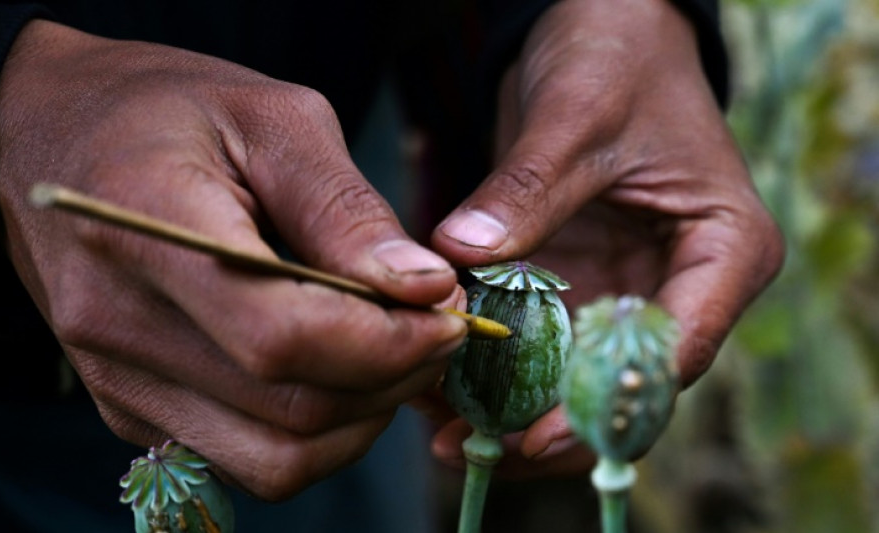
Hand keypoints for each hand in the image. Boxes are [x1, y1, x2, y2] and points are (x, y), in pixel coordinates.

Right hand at [0, 20, 466, 499]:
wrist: (50, 140)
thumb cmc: (170, 114)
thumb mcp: (274, 121)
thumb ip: (346, 211)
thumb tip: (424, 291)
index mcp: (145, 225)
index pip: (280, 336)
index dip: (387, 343)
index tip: (448, 313)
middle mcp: (117, 323)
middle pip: (291, 411)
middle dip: (394, 379)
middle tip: (437, 324)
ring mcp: (117, 379)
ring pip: (278, 460)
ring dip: (362, 417)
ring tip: (393, 350)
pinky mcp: (131, 409)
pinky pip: (248, 459)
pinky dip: (316, 431)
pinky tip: (336, 369)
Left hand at [430, 0, 783, 475]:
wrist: (601, 29)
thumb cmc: (618, 55)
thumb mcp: (577, 114)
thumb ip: (527, 189)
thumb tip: (460, 255)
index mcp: (724, 251)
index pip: (676, 350)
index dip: (605, 403)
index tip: (534, 435)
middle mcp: (682, 286)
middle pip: (622, 384)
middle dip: (548, 425)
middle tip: (469, 446)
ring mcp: (626, 290)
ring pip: (575, 377)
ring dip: (512, 406)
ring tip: (440, 428)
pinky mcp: (579, 284)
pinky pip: (539, 342)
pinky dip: (495, 366)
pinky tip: (438, 382)